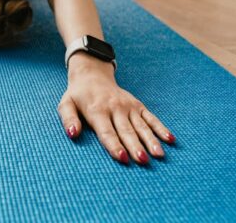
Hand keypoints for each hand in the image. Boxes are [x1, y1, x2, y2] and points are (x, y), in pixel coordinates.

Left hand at [57, 53, 174, 164]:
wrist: (92, 74)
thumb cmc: (78, 95)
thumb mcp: (66, 104)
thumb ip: (69, 119)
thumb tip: (73, 134)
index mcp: (97, 110)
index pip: (106, 131)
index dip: (114, 145)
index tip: (123, 158)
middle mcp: (115, 108)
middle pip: (126, 131)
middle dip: (135, 146)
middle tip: (143, 161)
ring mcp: (128, 106)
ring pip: (141, 126)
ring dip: (151, 140)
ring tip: (159, 154)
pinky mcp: (138, 105)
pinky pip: (150, 117)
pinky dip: (160, 128)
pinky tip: (170, 139)